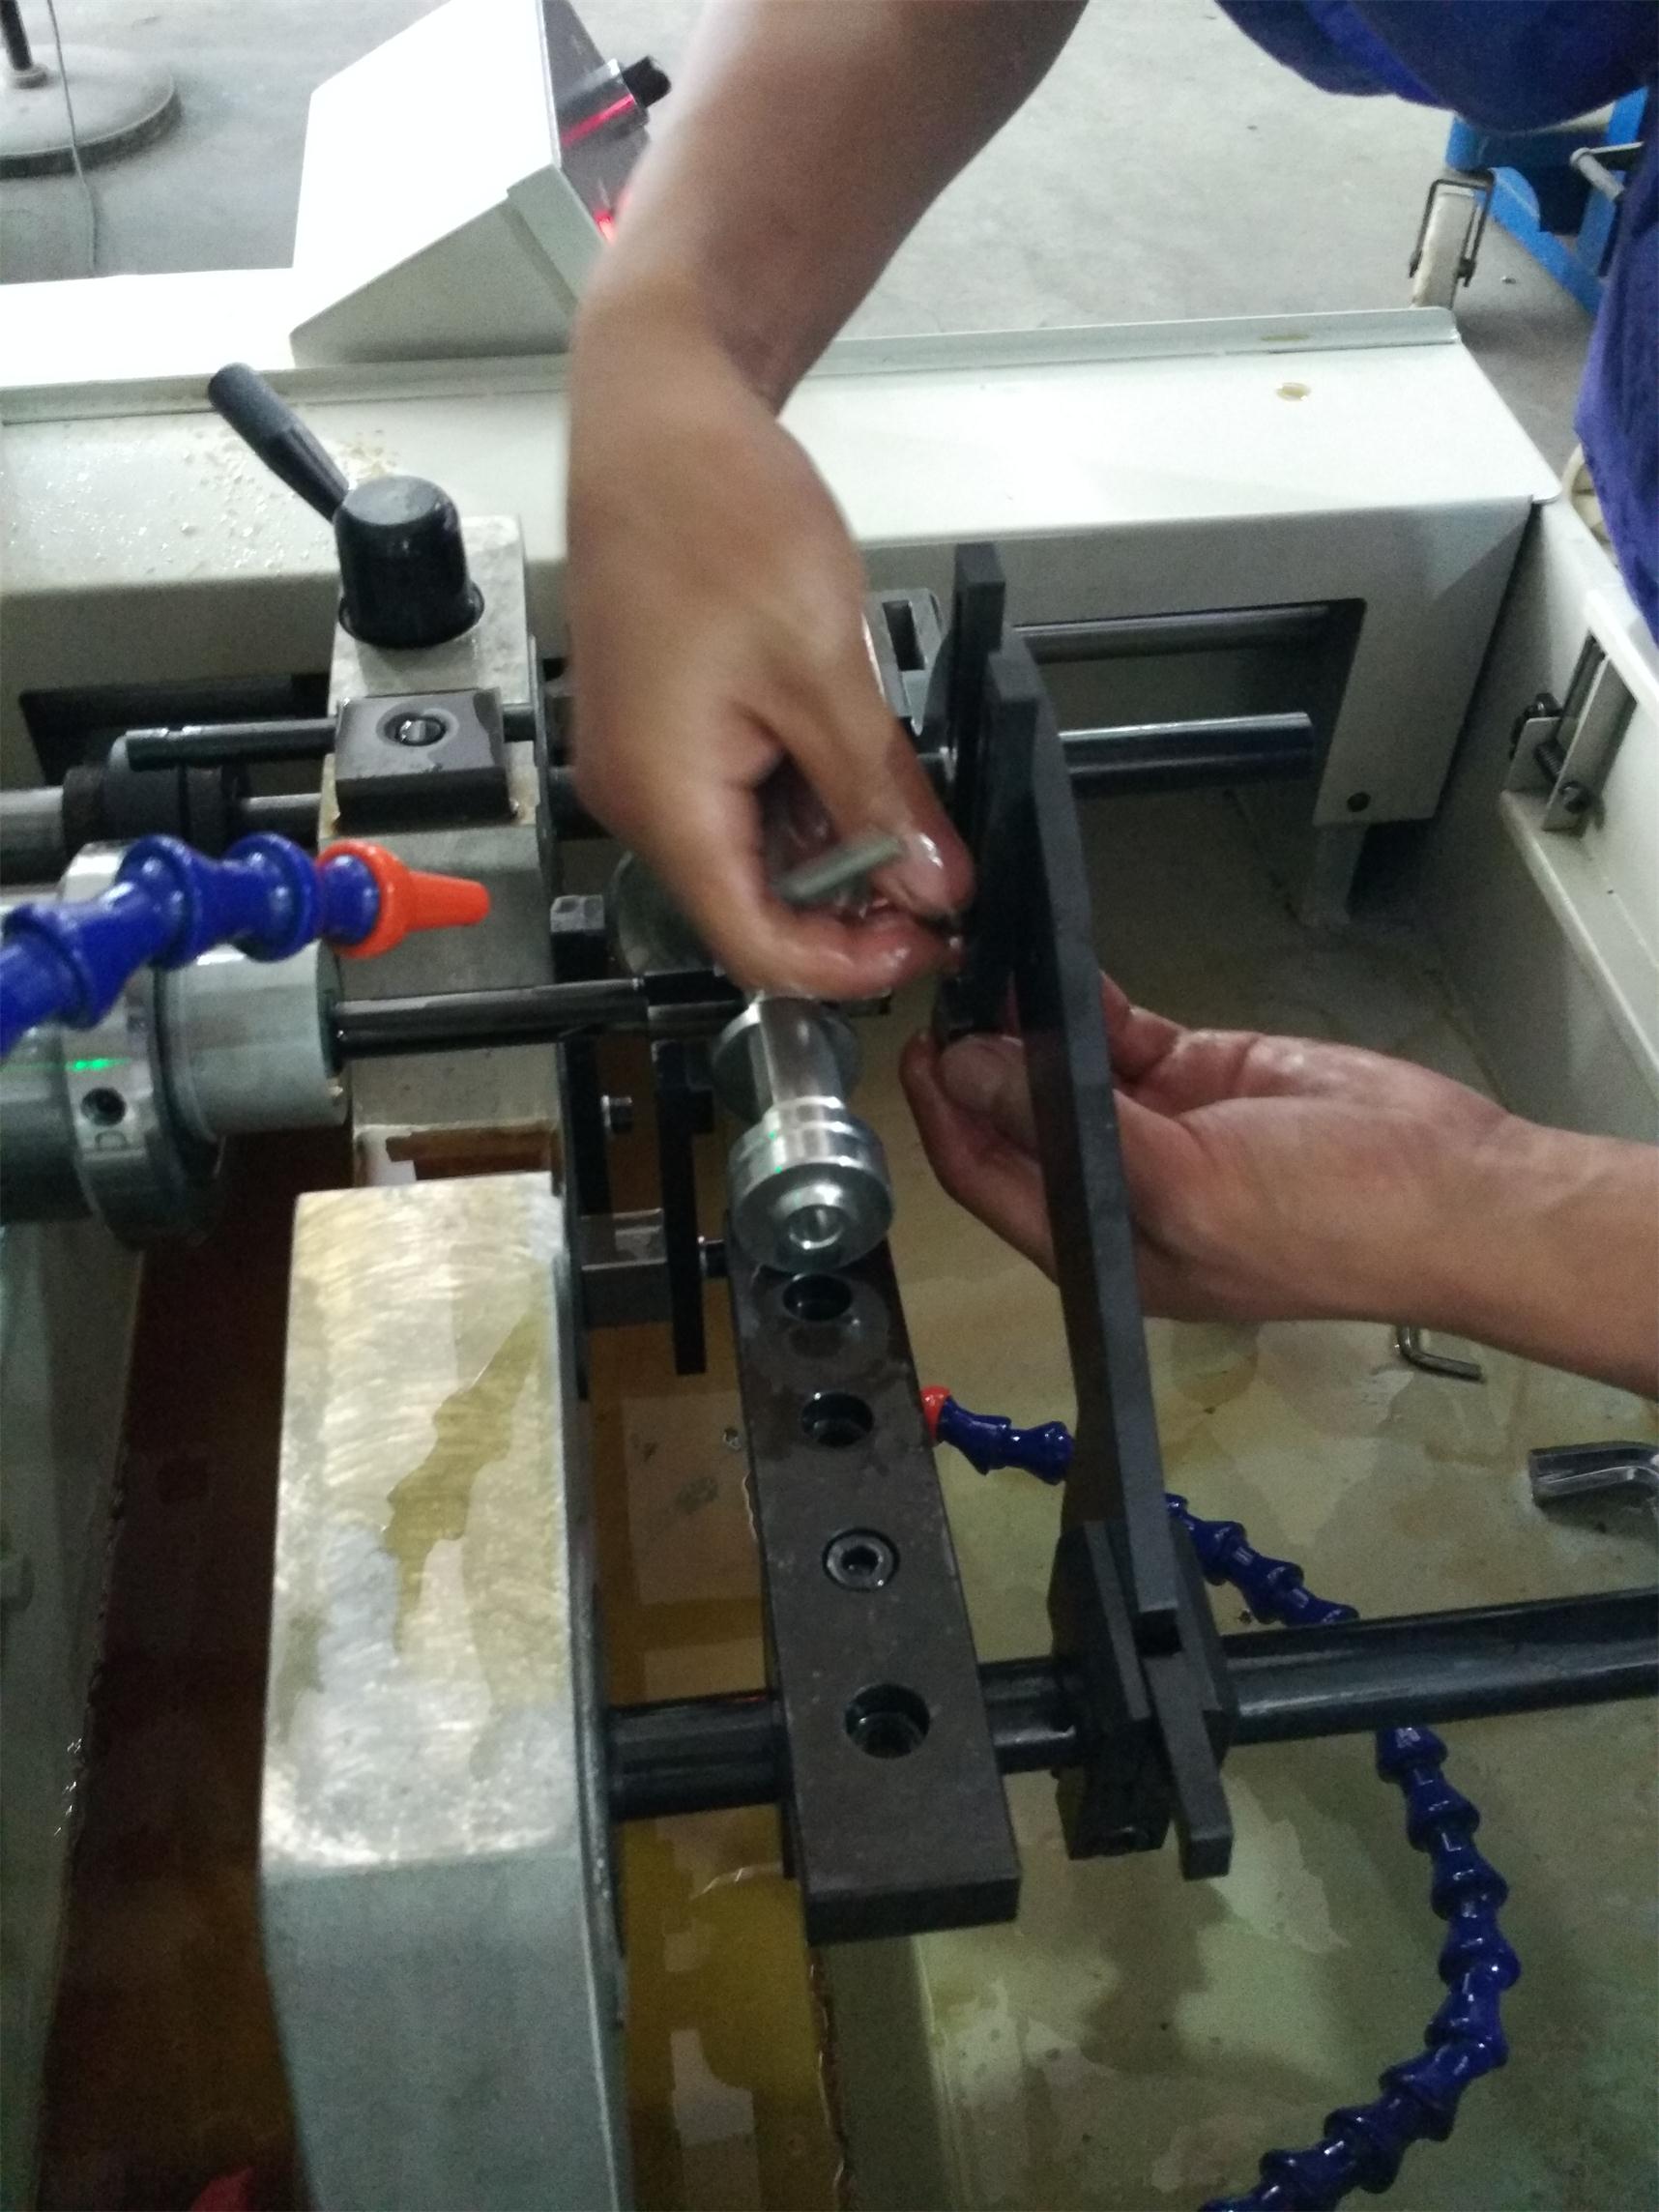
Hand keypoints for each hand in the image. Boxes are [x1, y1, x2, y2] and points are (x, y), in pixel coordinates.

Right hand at [567, 284, 968, 997]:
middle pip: (753, 907)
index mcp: (664, 799)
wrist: (657, 415)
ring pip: (753, 853)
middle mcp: (640, 797)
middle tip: (938, 870)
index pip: (756, 947)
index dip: (851, 965)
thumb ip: (881, 794)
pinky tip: (855, 761)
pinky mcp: (664, 730)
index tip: (929, 940)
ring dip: (836, 847)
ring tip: (904, 801)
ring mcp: (647, 764)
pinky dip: (806, 799)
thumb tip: (932, 884)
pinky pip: (738, 800)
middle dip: (852, 904)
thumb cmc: (715, 513)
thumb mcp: (827, 669)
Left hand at [901, 976, 1514, 1324]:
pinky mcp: (1198, 1078)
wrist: (1456, 1191)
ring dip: (1025, 1024)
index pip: (986, 1176)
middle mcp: (1115, 1190)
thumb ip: (1073, 1129)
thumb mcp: (1187, 1183)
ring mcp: (1157, 1130)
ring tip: (988, 961)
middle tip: (947, 984)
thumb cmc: (1329, 1219)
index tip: (916, 1046)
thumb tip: (971, 1071)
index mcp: (1101, 1244)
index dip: (943, 1116)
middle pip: (1014, 1120)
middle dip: (975, 1061)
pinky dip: (1086, 1005)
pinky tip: (1053, 966)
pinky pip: (1121, 1038)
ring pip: (1060, 1070)